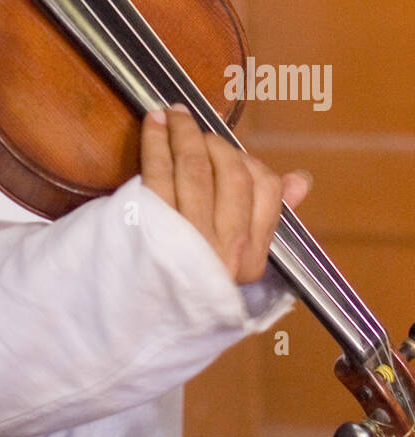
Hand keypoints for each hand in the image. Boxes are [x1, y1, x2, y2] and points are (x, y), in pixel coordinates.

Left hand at [140, 104, 311, 284]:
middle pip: (232, 174)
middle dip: (214, 142)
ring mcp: (190, 241)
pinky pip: (159, 172)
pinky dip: (157, 140)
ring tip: (173, 116)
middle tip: (194, 129)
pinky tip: (154, 123)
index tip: (226, 148)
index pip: (266, 191)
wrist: (136, 320)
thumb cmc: (188, 279)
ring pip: (197, 168)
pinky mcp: (153, 228)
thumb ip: (268, 216)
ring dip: (185, 132)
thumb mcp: (234, 258)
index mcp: (252, 259)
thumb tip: (301, 181)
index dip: (247, 159)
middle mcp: (226, 251)